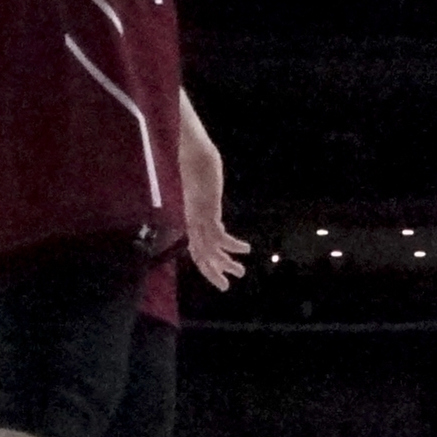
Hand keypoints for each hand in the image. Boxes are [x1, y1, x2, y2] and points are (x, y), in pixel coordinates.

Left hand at [178, 130, 249, 292]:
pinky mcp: (207, 209)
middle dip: (213, 273)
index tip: (218, 277)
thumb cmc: (196, 162)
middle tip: (226, 287)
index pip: (195, 249)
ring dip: (225, 263)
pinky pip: (219, 234)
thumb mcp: (202, 183)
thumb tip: (210, 188)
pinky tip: (245, 249)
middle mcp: (193, 221)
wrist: (191, 149)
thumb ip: (206, 192)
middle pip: (201, 255)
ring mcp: (200, 216)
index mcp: (191, 217)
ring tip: (241, 272)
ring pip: (210, 249)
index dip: (205, 265)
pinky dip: (232, 245)